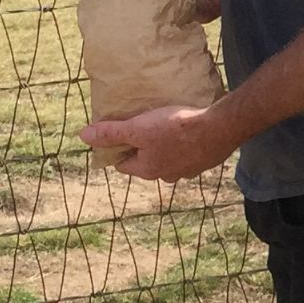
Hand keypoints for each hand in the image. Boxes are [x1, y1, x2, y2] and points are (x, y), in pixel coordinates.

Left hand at [80, 102, 234, 181]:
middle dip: (144, 148)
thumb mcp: (138, 128)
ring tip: (170, 127)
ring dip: (166, 147)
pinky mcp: (204, 163)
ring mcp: (187, 171)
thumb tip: (83, 136)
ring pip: (168, 159)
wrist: (220, 128)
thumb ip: (111, 133)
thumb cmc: (176, 128)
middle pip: (146, 162)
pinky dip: (186, 146)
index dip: (119, 147)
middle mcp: (166, 175)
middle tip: (146, 126)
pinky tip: (190, 131)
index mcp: (147, 169)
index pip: (123, 163)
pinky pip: (188, 155)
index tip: (122, 132)